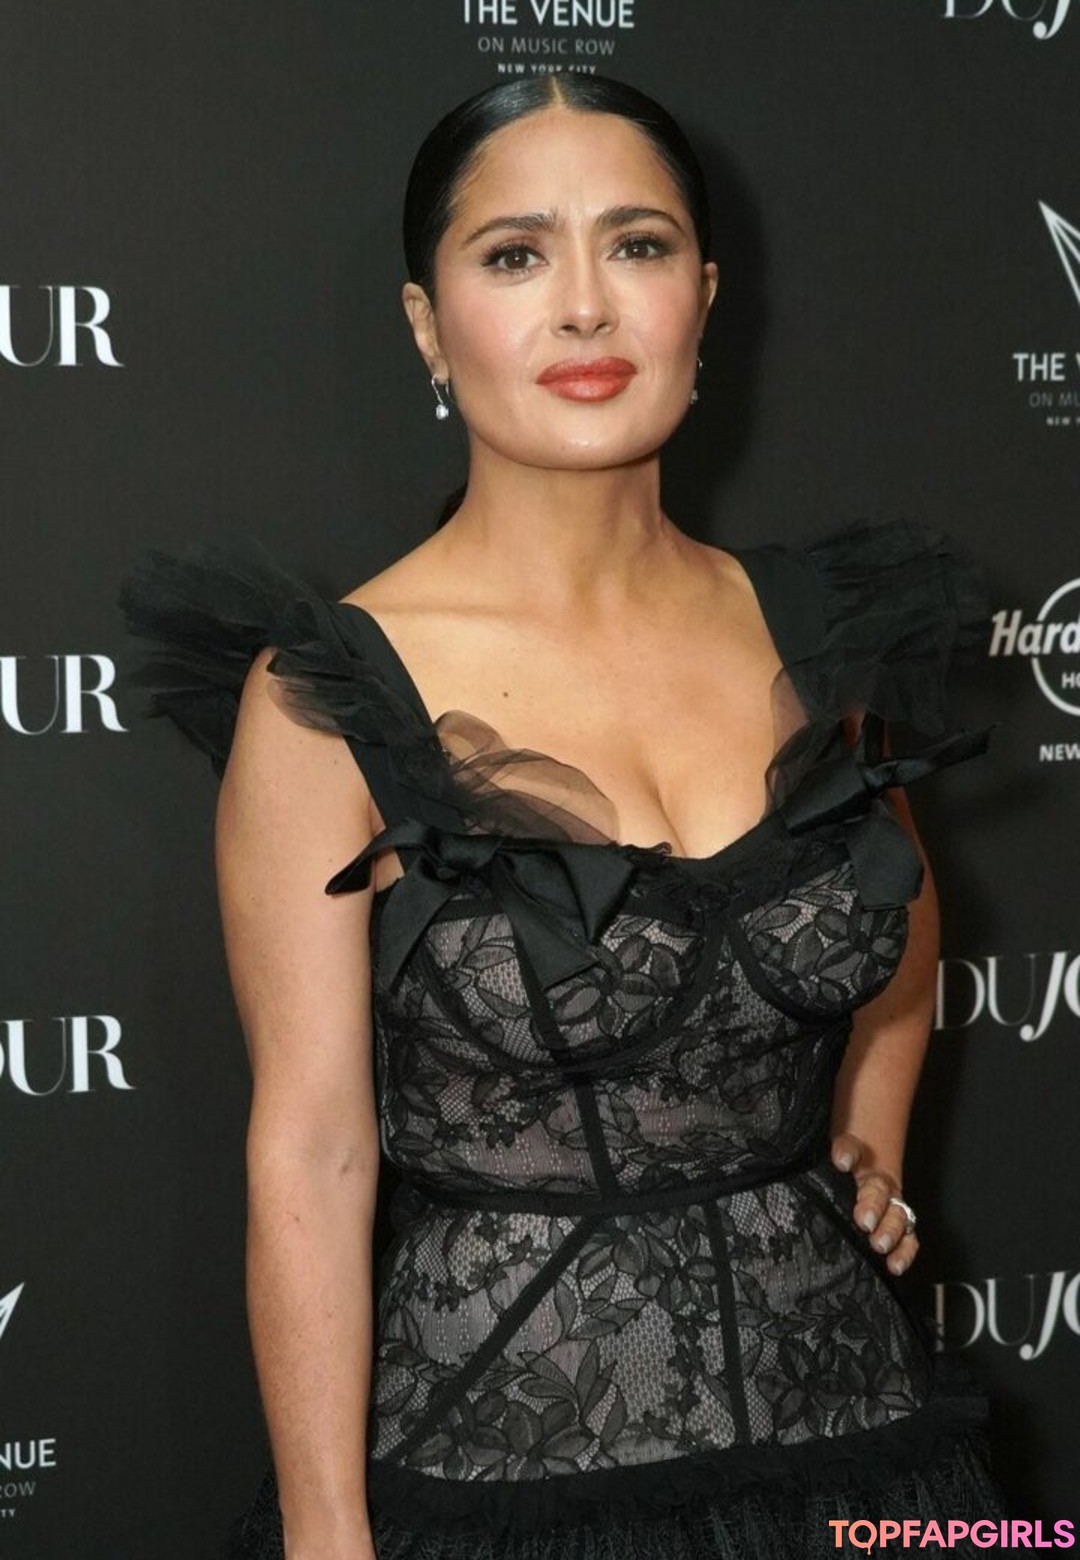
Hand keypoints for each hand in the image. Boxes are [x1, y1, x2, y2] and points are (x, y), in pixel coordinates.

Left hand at [830, 1133, 919, 1276]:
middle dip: (873, 1204)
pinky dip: (904, 1252)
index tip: (842, 1162)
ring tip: (880, 1245)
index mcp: (857, 1157)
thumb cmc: (840, 1167)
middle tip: (864, 1221)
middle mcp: (877, 1181)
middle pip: (879, 1188)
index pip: (851, 1148)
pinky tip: (895, 1265)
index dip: (847, 1153)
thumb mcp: (835, 1154)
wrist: (858, 1175)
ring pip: (896, 1214)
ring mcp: (889, 1205)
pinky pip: (907, 1239)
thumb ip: (837, 1151)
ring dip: (890, 1230)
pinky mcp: (895, 1228)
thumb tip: (841, 1159)